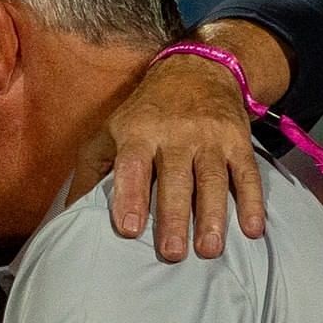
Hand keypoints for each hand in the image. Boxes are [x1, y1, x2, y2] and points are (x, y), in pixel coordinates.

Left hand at [68, 53, 265, 261]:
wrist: (199, 68)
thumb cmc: (144, 113)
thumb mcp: (109, 132)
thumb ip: (90, 172)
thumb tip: (69, 214)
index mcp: (138, 133)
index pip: (132, 166)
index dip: (130, 196)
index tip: (130, 229)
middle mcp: (175, 134)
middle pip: (176, 179)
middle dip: (173, 216)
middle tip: (171, 253)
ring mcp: (209, 138)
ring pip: (212, 179)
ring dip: (213, 216)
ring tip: (208, 250)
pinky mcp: (238, 141)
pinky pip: (247, 174)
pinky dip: (252, 202)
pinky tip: (253, 230)